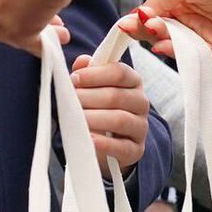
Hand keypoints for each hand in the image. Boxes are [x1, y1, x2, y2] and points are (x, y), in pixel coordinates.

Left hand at [70, 55, 148, 173]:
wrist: (108, 139)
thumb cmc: (99, 106)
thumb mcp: (93, 86)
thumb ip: (87, 71)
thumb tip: (82, 62)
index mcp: (133, 81)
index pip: (120, 72)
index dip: (95, 74)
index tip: (74, 78)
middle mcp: (141, 102)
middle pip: (116, 96)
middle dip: (88, 97)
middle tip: (70, 100)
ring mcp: (141, 127)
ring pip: (119, 119)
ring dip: (94, 118)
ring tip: (76, 117)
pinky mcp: (136, 149)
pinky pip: (121, 146)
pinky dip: (103, 143)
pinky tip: (88, 139)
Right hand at [115, 0, 211, 60]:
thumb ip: (154, 5)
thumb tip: (133, 18)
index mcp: (180, 3)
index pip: (152, 17)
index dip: (138, 21)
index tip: (125, 24)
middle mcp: (190, 20)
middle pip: (160, 33)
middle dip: (146, 31)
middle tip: (136, 27)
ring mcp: (203, 35)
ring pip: (173, 45)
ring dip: (159, 39)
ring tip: (154, 29)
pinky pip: (193, 56)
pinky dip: (176, 52)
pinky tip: (164, 44)